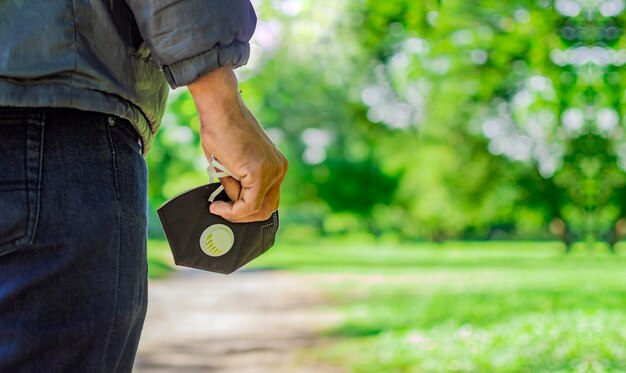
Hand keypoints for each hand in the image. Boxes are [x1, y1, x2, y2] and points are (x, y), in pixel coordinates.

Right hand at [188, 65, 287, 221]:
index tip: (227, 208)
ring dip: (234, 213)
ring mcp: (272, 171)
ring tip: (217, 205)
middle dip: (243, 216)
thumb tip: (232, 205)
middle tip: (223, 212)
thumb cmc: (221, 130)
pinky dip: (231, 210)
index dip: (247, 209)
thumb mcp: (232, 165)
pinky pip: (248, 205)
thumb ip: (238, 185)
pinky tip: (217, 206)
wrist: (219, 109)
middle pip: (267, 208)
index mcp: (275, 165)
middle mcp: (279, 169)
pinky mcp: (260, 173)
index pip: (268, 199)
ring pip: (256, 209)